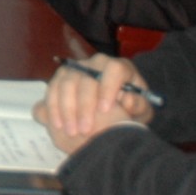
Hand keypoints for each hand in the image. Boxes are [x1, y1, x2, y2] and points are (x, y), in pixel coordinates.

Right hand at [34, 53, 153, 152]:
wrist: (118, 106)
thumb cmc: (132, 107)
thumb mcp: (142, 109)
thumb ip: (139, 105)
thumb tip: (127, 100)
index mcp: (120, 67)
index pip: (114, 69)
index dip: (108, 88)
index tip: (105, 110)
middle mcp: (96, 63)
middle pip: (86, 78)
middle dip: (84, 106)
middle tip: (85, 130)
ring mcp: (77, 68)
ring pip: (66, 83)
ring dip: (67, 109)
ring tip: (71, 132)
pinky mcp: (62, 77)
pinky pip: (53, 88)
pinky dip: (53, 107)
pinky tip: (58, 124)